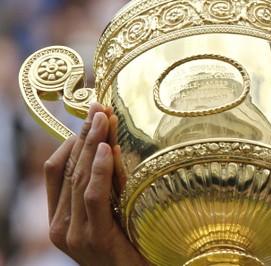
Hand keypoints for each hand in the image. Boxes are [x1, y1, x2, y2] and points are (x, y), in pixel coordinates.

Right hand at [44, 103, 147, 265]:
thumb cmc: (130, 245)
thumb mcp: (112, 212)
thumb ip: (106, 186)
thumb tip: (112, 145)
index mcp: (60, 217)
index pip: (57, 170)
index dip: (72, 140)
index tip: (91, 116)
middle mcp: (60, 225)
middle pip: (69, 168)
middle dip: (85, 135)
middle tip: (99, 108)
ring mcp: (74, 233)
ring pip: (80, 178)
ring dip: (93, 144)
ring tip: (104, 118)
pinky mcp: (94, 238)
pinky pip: (93, 196)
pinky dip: (100, 169)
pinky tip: (108, 148)